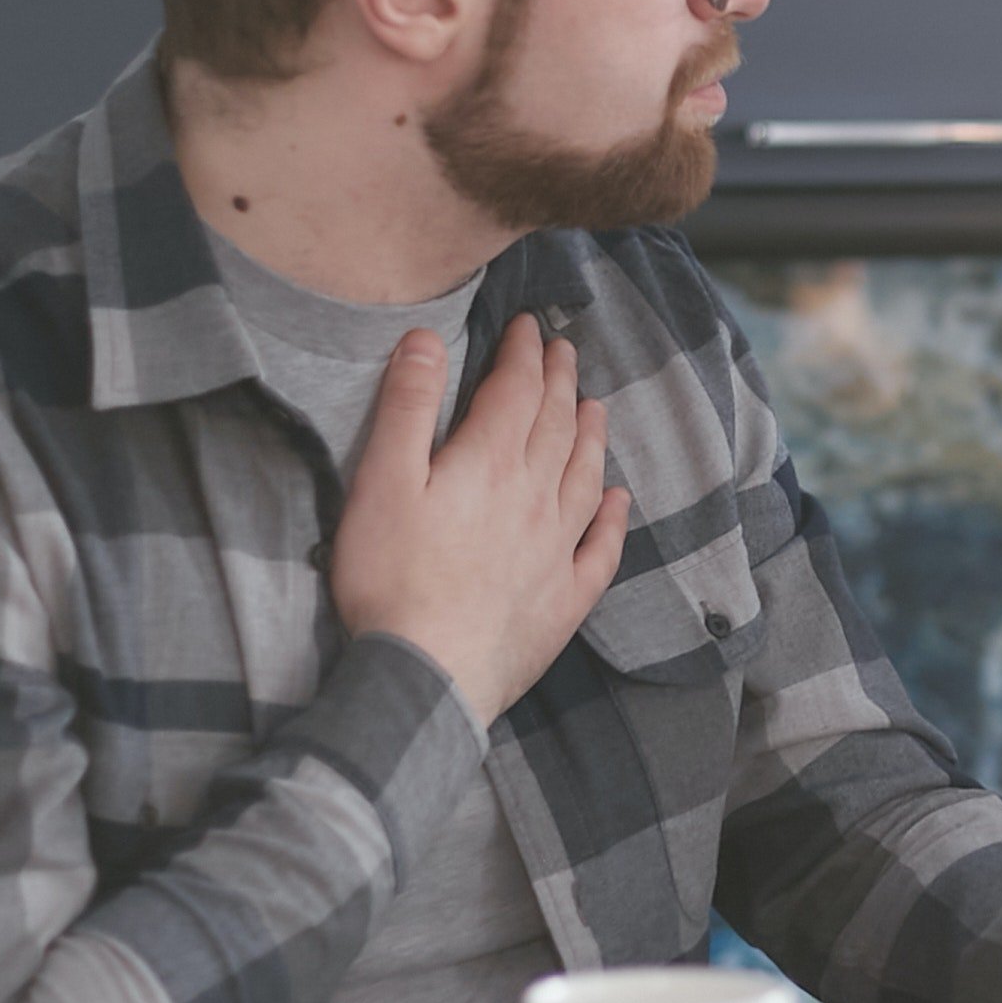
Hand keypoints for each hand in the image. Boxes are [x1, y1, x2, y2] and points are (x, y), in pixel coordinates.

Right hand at [329, 314, 630, 723]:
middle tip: (565, 351)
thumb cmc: (390, 579)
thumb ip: (407, 407)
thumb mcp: (381, 482)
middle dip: (561, 383)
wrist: (427, 675)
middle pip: (557, 426)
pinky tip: (621, 501)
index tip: (528, 327)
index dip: (523, 353)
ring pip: (586, 478)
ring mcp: (557, 551)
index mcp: (490, 464)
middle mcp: (536, 500)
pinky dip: (615, 518)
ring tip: (596, 408)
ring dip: (592, 437)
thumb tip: (427, 338)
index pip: (517, 391)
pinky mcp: (564, 600)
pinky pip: (601, 549)